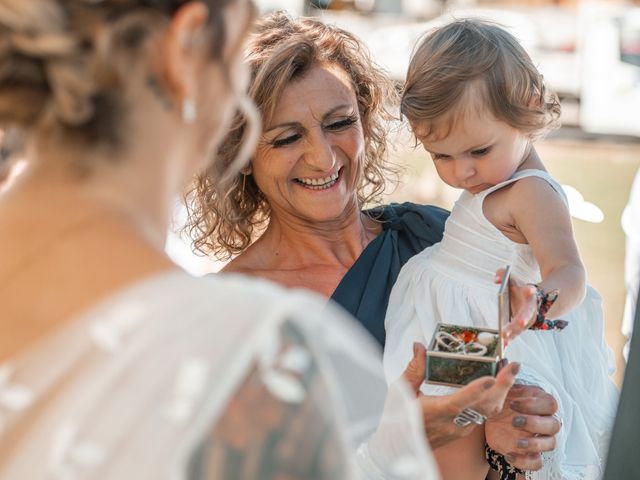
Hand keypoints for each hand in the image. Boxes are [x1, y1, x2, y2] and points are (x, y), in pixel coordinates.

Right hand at [403, 342, 520, 448]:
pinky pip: (484, 414)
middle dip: (502, 386)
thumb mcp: (401, 392)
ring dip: (502, 391)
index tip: (490, 377)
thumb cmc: (398, 419)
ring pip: (488, 411)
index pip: (458, 403)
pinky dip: (494, 398)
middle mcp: (452, 423)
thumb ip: (414, 369)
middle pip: (483, 407)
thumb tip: (419, 346)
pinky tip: (497, 384)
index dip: (475, 391)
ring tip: (508, 370)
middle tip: (513, 366)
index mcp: (434, 413)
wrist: (400, 448)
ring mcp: (461, 428)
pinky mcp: (464, 429)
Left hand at [485, 384, 560, 470]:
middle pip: (554, 424)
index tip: (513, 404)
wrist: (489, 420)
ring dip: (535, 444)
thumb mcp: (500, 389)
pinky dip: (526, 461)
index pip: (549, 403)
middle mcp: (545, 421)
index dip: (534, 405)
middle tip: (515, 421)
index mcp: (539, 403)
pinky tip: (510, 455)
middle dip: (535, 424)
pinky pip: (537, 462)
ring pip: (550, 444)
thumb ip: (504, 376)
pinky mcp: (531, 454)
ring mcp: (540, 439)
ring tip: (516, 443)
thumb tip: (507, 361)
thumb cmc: (501, 401)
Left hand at [496, 268, 537, 344]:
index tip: (530, 289)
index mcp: (529, 294)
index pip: (530, 291)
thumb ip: (503, 275)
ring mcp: (527, 319)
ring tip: (505, 337)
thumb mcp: (511, 280)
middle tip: (520, 322)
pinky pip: (516, 334)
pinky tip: (503, 345)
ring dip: (515, 332)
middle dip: (524, 317)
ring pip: (522, 327)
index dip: (530, 290)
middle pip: (527, 313)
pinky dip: (510, 339)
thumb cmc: (519, 289)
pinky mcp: (521, 327)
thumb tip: (497, 279)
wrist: (535, 300)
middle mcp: (530, 308)